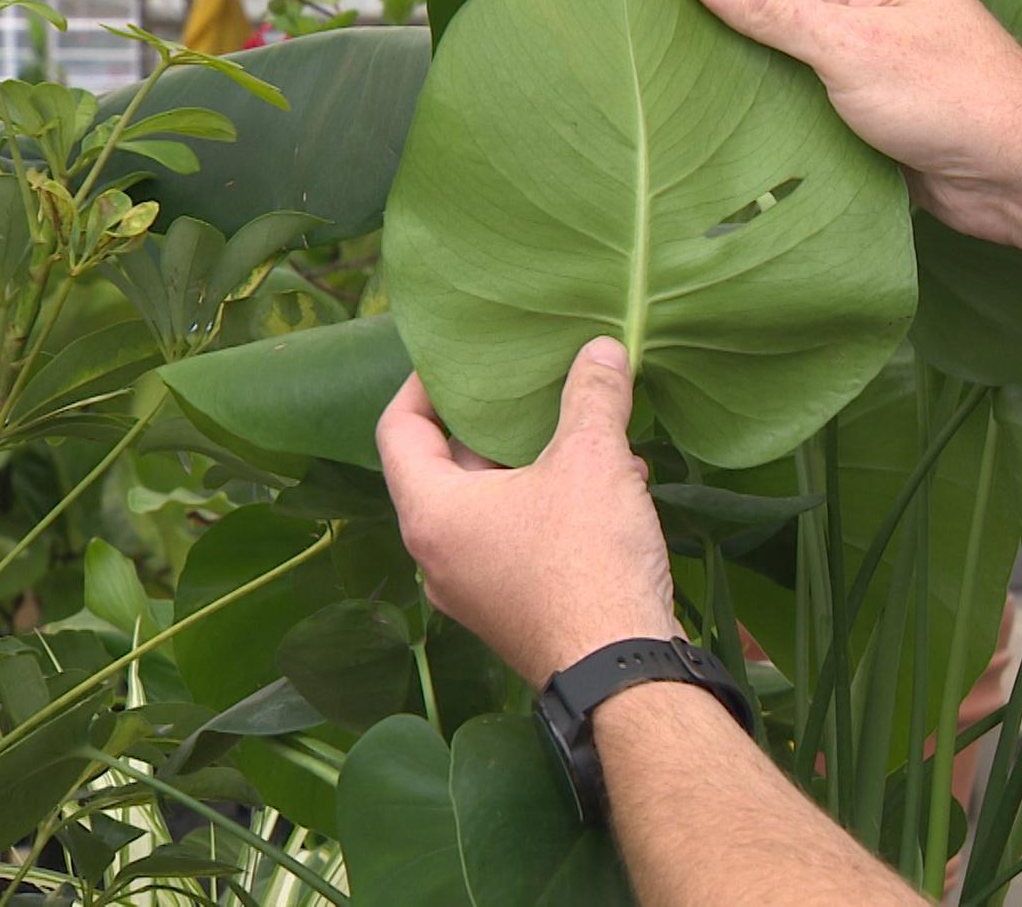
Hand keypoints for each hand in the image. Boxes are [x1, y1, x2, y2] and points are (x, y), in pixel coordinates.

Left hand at [376, 336, 681, 686]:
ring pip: (490, 508)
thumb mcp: (594, 461)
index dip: (421, 386)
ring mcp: (473, 592)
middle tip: (525, 384)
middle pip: (448, 468)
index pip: (398, 430)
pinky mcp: (512, 614)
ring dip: (533, 467)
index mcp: (432, 513)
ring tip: (582, 431)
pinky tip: (612, 486)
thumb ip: (592, 397)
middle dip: (493, 423)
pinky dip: (551, 507)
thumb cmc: (588, 560)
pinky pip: (517, 543)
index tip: (455, 359)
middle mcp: (437, 556)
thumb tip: (602, 350)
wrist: (623, 672)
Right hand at [680, 0, 1021, 248]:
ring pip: (786, 55)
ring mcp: (868, 56)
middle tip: (662, 57)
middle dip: (725, 25)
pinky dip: (775, 113)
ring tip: (687, 97)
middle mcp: (869, 0)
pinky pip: (806, 100)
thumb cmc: (952, 98)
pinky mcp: (868, 109)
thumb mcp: (849, 46)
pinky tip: (735, 132)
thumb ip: (770, 9)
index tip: (657, 3)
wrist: (1021, 178)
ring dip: (748, 76)